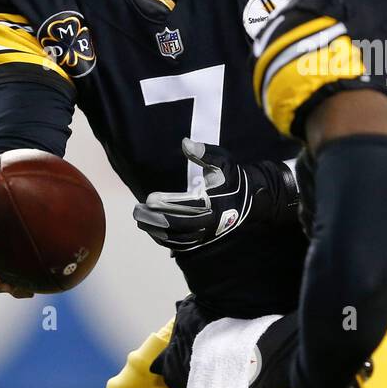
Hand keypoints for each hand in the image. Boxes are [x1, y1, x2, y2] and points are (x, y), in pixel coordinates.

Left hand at [133, 139, 296, 252]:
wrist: (248, 200)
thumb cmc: (231, 178)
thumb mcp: (222, 161)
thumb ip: (204, 152)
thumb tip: (185, 142)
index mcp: (215, 204)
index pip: (187, 207)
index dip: (167, 205)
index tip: (149, 199)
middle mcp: (211, 223)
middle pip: (179, 227)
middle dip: (156, 221)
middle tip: (137, 212)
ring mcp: (207, 234)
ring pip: (179, 239)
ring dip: (158, 232)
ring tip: (141, 221)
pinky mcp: (204, 239)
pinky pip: (182, 245)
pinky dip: (166, 240)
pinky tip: (152, 231)